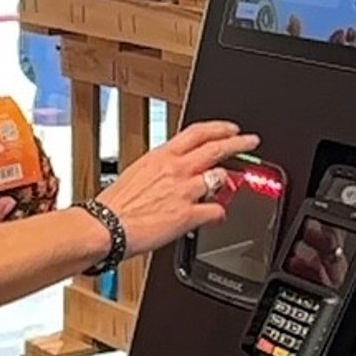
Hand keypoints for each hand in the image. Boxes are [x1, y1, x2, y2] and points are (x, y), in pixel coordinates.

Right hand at [94, 121, 258, 256]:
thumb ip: (159, 169)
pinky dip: (220, 214)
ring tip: (231, 183)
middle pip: (216, 148)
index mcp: (160, 156)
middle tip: (250, 141)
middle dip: (238, 143)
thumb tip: (170, 169)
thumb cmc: (114, 205)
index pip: (196, 133)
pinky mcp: (187, 216)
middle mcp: (175, 170)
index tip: (231, 128)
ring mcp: (184, 192)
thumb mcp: (136, 174)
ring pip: (219, 178)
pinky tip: (219, 216)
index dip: (218, 128)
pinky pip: (215, 211)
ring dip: (227, 181)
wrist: (105, 227)